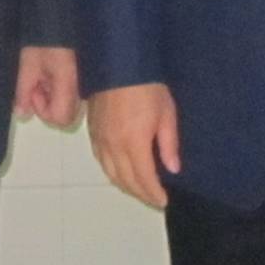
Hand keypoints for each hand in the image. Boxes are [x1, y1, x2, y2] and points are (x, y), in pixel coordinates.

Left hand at [14, 46, 80, 128]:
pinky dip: (55, 89)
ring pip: (67, 105)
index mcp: (67, 84)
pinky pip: (68, 94)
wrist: (58, 18)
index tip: (34, 90)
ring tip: (41, 74)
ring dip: (50, 96)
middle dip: (46, 104)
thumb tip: (21, 114)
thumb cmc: (44, 38)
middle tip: (36, 83)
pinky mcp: (79, 78)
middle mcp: (79, 87)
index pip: (61, 118)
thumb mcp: (28, 64)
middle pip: (65, 115)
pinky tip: (48, 72)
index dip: (43, 111)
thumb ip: (24, 91)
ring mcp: (81, 84)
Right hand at [87, 82, 180, 208]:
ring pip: (110, 173)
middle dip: (140, 193)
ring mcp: (100, 139)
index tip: (163, 201)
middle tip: (153, 199)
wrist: (118, 62)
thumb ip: (168, 143)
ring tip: (139, 190)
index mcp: (134, 143)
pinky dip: (111, 172)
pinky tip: (119, 172)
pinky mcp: (92, 131)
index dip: (153, 193)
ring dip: (125, 185)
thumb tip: (172, 169)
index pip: (144, 179)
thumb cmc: (148, 85)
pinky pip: (100, 160)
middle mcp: (113, 146)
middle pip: (126, 180)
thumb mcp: (166, 112)